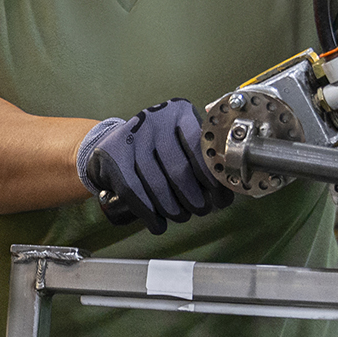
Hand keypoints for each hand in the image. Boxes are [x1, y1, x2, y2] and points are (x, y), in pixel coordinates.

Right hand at [78, 99, 233, 233]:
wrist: (113, 142)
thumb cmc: (158, 147)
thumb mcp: (182, 139)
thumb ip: (202, 157)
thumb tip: (225, 187)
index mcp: (179, 112)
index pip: (199, 147)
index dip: (212, 178)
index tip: (221, 198)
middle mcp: (155, 119)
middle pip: (178, 168)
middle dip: (194, 197)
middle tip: (201, 210)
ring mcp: (132, 136)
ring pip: (156, 183)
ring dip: (172, 208)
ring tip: (181, 216)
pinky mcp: (113, 155)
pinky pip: (134, 191)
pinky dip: (148, 213)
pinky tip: (158, 224)